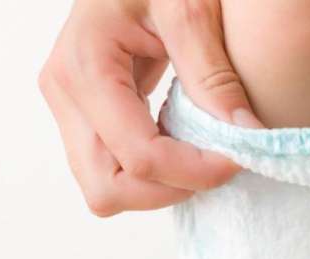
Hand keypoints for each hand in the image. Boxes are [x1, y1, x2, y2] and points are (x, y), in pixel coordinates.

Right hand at [38, 0, 262, 216]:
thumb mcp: (189, 8)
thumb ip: (213, 72)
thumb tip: (244, 133)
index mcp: (86, 67)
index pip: (139, 155)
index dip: (194, 171)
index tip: (238, 159)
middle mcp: (65, 93)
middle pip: (108, 188)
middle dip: (168, 190)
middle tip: (218, 165)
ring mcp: (70, 106)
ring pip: (106, 186)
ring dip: (158, 184)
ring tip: (202, 153)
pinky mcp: (84, 111)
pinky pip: (113, 165)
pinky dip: (151, 170)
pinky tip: (185, 143)